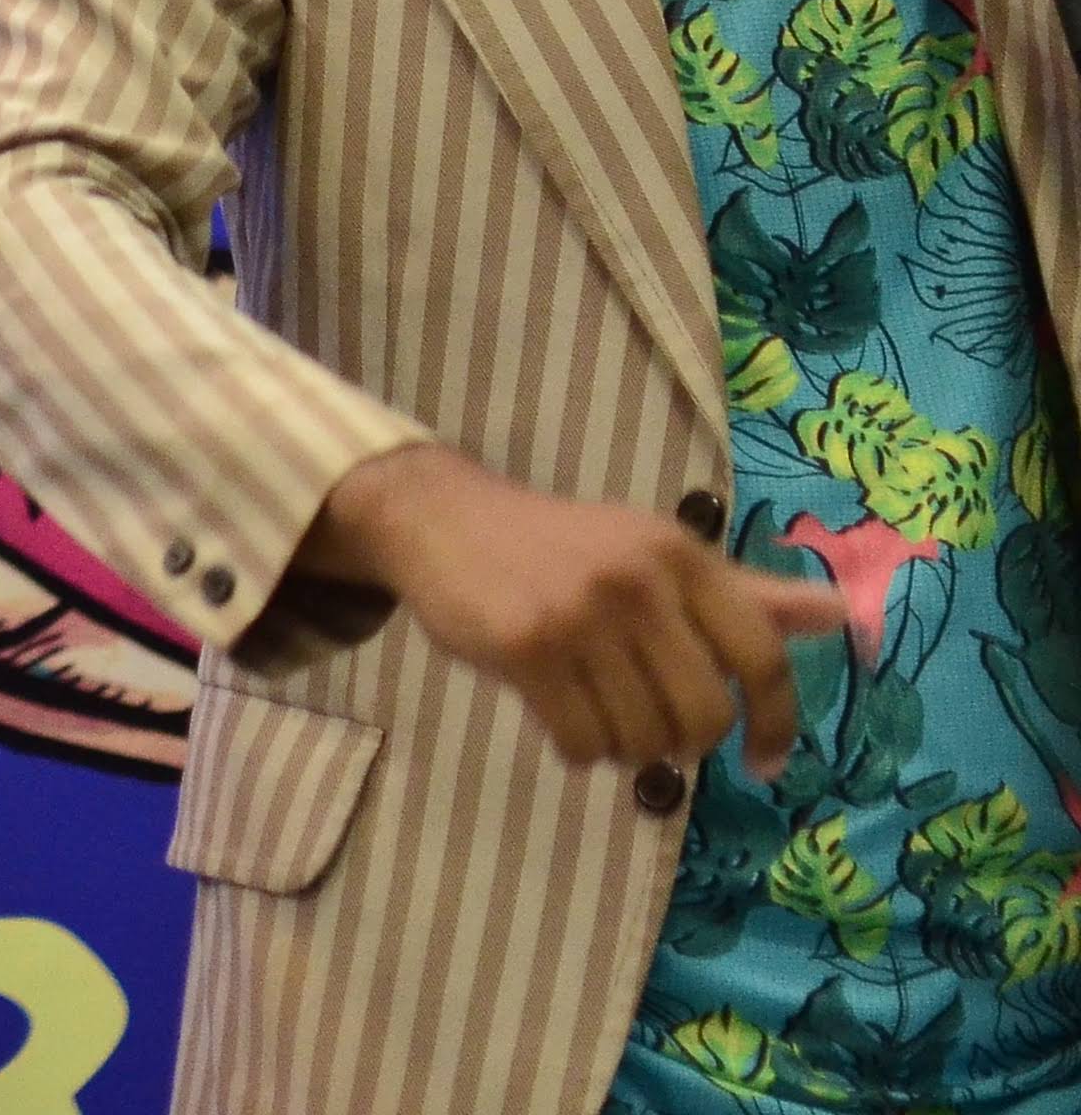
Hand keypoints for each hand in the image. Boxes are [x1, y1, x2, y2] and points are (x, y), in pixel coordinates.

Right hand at [306, 444, 840, 775]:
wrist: (442, 519)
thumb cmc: (562, 544)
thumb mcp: (656, 553)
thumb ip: (744, 594)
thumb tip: (840, 616)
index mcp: (682, 557)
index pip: (761, 656)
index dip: (775, 722)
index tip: (765, 764)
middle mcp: (638, 581)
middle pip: (703, 714)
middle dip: (684, 742)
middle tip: (655, 730)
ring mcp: (578, 614)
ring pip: (641, 736)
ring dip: (626, 746)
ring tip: (599, 712)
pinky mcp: (524, 648)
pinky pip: (581, 742)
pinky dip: (578, 748)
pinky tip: (560, 715)